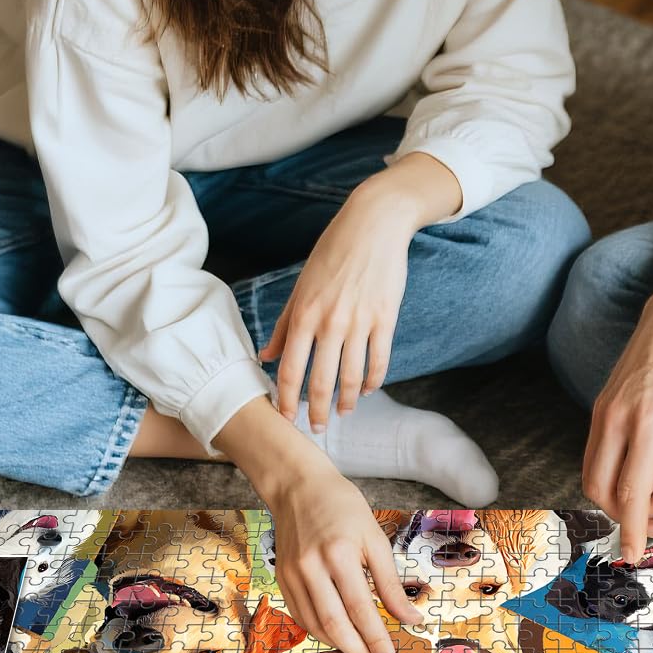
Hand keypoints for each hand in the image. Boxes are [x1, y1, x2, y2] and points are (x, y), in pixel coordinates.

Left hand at [259, 193, 411, 430]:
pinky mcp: (385, 319)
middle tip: (316, 428)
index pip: (291, 369)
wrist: (374, 225)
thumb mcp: (301, 284)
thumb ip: (285, 324)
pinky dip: (373, 380)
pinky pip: (379, 360)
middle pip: (321, 381)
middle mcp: (330, 322)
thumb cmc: (333, 251)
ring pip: (352, 376)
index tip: (286, 419)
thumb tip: (267, 356)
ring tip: (344, 413)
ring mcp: (360, 322)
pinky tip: (368, 389)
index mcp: (304, 314)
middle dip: (317, 410)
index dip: (287, 399)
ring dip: (347, 401)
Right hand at [263, 464, 422, 652]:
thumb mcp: (374, 538)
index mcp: (339, 554)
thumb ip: (390, 582)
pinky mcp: (281, 578)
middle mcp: (311, 567)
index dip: (376, 640)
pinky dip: (320, 631)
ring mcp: (291, 574)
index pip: (360, 609)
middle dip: (357, 652)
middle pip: (334, 624)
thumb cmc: (343, 507)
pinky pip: (300, 615)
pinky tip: (338, 634)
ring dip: (338, 645)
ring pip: (314, 625)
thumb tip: (410, 618)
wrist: (298, 487)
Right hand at [583, 284, 652, 562]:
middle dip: (627, 515)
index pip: (631, 490)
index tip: (634, 554)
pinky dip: (615, 474)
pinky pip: (595, 454)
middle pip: (600, 489)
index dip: (633, 527)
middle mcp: (616, 420)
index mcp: (648, 425)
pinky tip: (650, 469)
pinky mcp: (599, 408)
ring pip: (592, 473)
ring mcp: (602, 412)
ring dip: (620, 495)